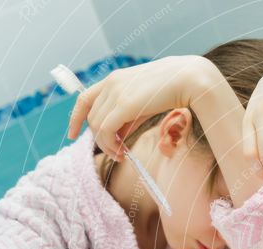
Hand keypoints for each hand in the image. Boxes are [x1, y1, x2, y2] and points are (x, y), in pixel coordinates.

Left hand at [67, 55, 206, 160]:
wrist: (188, 80)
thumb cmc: (172, 90)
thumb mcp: (144, 103)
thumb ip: (128, 117)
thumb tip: (118, 136)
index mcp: (114, 79)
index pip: (84, 98)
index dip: (76, 118)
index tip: (73, 134)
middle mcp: (111, 84)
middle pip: (91, 117)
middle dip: (99, 139)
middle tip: (116, 153)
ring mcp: (116, 93)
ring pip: (97, 126)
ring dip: (106, 145)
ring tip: (121, 155)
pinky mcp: (124, 105)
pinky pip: (106, 130)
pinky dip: (110, 145)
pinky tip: (122, 152)